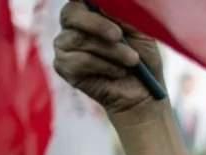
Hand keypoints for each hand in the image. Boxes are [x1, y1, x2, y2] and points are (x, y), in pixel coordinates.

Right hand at [53, 3, 163, 118]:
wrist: (143, 94)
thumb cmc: (143, 60)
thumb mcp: (141, 33)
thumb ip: (124, 15)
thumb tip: (107, 4)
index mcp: (90, 12)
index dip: (88, 1)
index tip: (102, 6)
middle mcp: (72, 26)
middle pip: (71, 13)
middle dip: (97, 24)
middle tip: (118, 36)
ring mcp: (64, 45)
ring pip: (79, 39)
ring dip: (112, 51)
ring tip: (132, 61)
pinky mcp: (63, 66)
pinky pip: (79, 61)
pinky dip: (104, 67)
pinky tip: (117, 73)